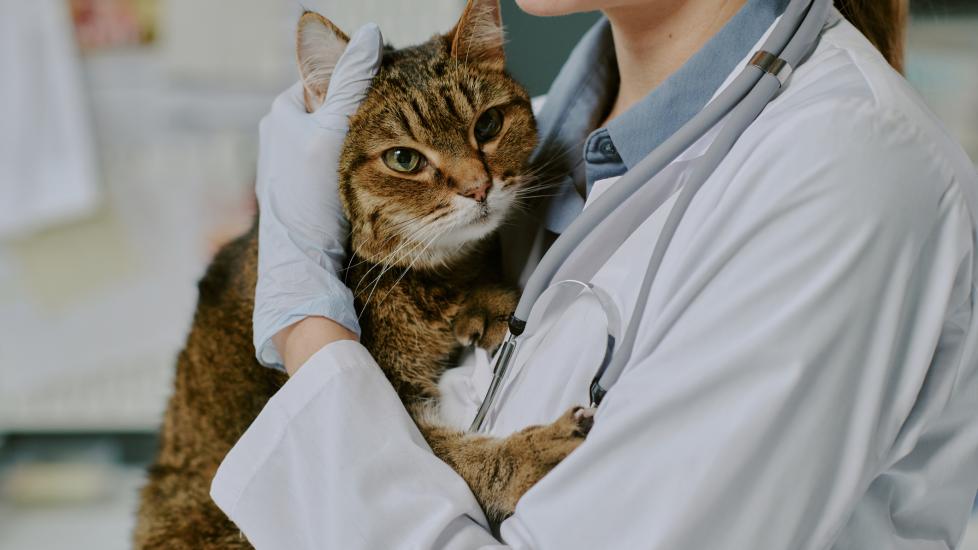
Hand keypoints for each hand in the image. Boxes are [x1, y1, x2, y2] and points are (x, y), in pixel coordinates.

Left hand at [253, 23, 383, 368]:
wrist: (303, 270)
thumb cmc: (310, 203)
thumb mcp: (337, 133)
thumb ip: (355, 83)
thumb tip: (373, 36)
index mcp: (286, 111)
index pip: (335, 75)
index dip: (374, 81)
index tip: (407, 93)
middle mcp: (287, 133)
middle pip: (348, 105)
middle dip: (383, 114)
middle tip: (416, 129)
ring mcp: (300, 164)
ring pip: (355, 136)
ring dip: (383, 143)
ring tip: (409, 156)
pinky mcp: (314, 191)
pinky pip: (355, 165)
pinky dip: (376, 168)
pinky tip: (392, 181)